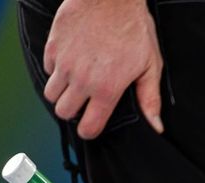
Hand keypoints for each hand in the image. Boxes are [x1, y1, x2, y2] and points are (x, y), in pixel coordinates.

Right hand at [43, 0, 164, 138]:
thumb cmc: (134, 28)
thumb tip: (156, 126)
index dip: (90, 130)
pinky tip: (71, 63)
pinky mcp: (53, 46)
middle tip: (84, 102)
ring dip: (62, 93)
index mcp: (106, 89)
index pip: (88, 127)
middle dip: (73, 112)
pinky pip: (48, 69)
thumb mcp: (150, 65)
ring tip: (76, 84)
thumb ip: (150, 98)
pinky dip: (56, 70)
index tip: (93, 125)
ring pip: (51, 94)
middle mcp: (81, 80)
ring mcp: (64, 63)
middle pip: (63, 112)